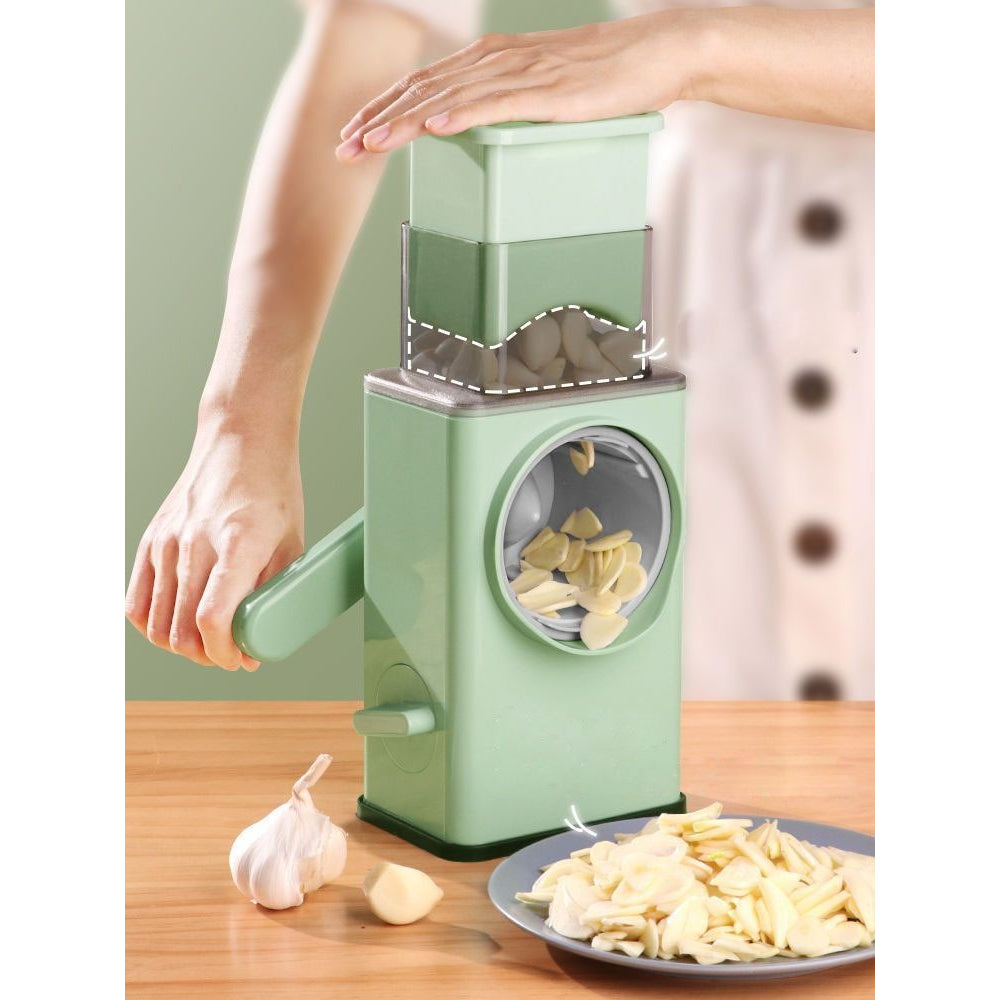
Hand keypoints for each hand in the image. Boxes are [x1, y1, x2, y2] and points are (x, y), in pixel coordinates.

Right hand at [125, 418, 304, 670]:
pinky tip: (176, 626)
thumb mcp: (291, 543)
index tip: (240, 659)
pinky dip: (153, 626)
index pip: (212, 620)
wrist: (241, 441)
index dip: (223, 653)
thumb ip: (273, 592)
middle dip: (208, 656)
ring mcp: (167, 542)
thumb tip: (257, 642)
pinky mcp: (151, 540)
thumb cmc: (273, 490)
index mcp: (237, 545)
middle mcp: (195, 544)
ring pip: (157, 624)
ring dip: (182, 646)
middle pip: (182, 631)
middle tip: (231, 655)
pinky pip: (137, 602)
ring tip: (207, 642)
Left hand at [335, 12, 701, 159]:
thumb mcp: (544, 89)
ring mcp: (522, 74)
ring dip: (404, 122)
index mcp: (492, 61)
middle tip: (344, 147)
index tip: (355, 133)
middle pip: (424, 90)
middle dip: (378, 119)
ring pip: (449, 97)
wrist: (657, 53)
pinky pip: (496, 103)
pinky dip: (461, 114)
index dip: (384, 108)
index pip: (424, 84)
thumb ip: (507, 104)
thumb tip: (478, 127)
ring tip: (370, 143)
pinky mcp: (549, 91)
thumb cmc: (605, 76)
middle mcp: (498, 61)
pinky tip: (434, 126)